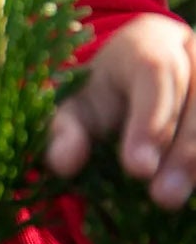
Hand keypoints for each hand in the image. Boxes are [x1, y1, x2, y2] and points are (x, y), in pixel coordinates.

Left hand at [45, 14, 195, 208]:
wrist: (151, 63)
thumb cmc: (113, 89)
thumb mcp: (83, 101)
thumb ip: (68, 127)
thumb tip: (60, 163)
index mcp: (149, 44)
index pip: (156, 72)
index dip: (151, 123)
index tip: (137, 168)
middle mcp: (191, 52)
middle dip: (181, 152)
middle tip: (161, 196)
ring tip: (173, 199)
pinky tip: (192, 188)